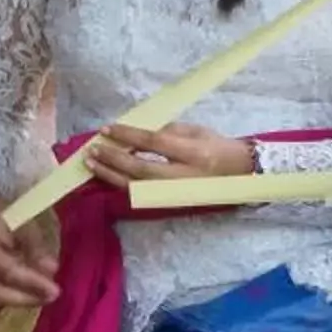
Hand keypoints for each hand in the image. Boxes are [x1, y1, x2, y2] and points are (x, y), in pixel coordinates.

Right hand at [0, 179, 60, 310]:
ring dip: (17, 302)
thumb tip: (52, 270)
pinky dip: (6, 302)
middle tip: (50, 298)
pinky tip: (22, 294)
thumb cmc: (2, 217)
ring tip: (39, 296)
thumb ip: (36, 247)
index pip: (7, 272)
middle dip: (26, 298)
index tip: (55, 291)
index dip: (32, 284)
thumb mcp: (23, 223)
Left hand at [79, 121, 255, 186]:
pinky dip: (120, 184)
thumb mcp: (196, 131)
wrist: (239, 174)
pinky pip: (140, 194)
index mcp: (193, 154)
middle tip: (93, 148)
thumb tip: (135, 131)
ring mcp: (175, 193)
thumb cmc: (217, 146)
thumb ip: (166, 131)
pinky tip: (106, 174)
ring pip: (136, 187)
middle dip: (113, 158)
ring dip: (110, 174)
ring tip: (92, 162)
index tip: (108, 129)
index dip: (129, 136)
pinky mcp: (170, 202)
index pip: (154, 143)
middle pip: (140, 169)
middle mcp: (183, 177)